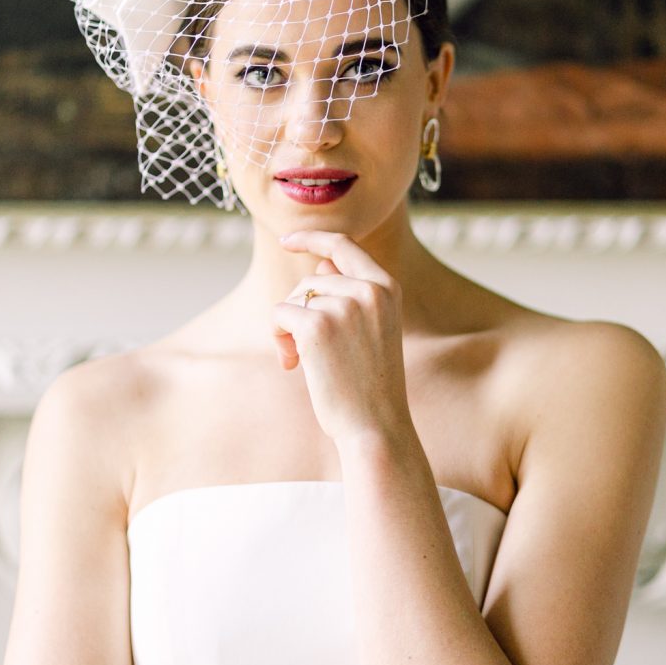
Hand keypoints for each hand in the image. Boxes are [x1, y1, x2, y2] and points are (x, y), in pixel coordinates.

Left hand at [271, 230, 410, 443]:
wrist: (375, 426)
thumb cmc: (370, 385)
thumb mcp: (371, 332)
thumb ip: (349, 295)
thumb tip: (322, 267)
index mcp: (387, 288)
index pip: (344, 246)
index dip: (311, 238)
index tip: (286, 239)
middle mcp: (369, 290)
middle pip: (310, 280)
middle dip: (298, 310)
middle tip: (299, 349)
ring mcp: (344, 305)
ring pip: (294, 299)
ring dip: (287, 329)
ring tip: (300, 361)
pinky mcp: (317, 325)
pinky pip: (279, 314)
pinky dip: (278, 339)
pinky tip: (292, 365)